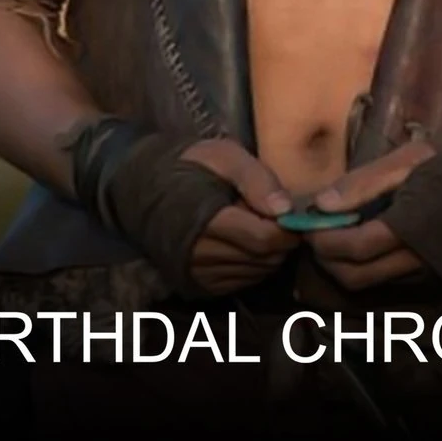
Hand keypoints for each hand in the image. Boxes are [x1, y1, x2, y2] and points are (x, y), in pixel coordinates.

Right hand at [180, 138, 299, 294]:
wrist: (148, 189)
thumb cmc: (193, 166)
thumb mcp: (226, 156)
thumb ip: (257, 179)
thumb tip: (285, 210)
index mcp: (209, 221)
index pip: (264, 239)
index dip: (287, 230)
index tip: (293, 215)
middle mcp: (201, 254)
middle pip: (264, 260)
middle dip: (281, 242)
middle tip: (275, 218)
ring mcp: (199, 273)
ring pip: (256, 273)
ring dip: (268, 254)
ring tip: (256, 226)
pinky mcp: (199, 284)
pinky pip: (242, 282)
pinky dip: (253, 265)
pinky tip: (245, 242)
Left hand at [304, 138, 436, 290]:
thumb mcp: (409, 159)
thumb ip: (363, 183)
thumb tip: (321, 204)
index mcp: (412, 226)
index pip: (354, 248)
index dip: (324, 240)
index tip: (307, 225)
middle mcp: (418, 259)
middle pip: (356, 277)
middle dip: (327, 260)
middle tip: (315, 234)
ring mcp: (427, 274)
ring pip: (370, 284)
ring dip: (344, 267)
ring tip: (335, 237)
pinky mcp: (433, 280)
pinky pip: (388, 282)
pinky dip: (367, 268)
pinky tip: (363, 243)